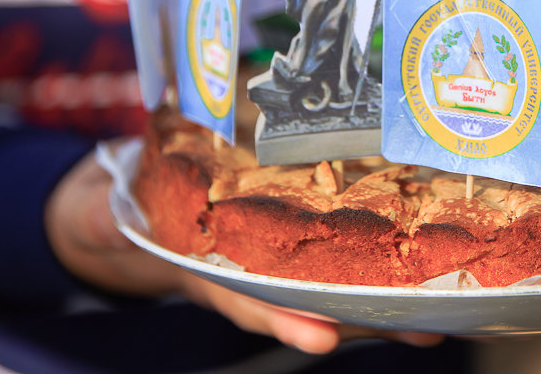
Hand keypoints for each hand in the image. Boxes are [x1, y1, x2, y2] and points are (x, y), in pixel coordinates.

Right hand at [46, 151, 442, 353]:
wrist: (125, 205)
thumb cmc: (118, 208)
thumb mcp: (101, 212)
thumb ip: (103, 218)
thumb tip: (103, 218)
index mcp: (202, 270)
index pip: (245, 299)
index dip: (282, 318)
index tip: (321, 336)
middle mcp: (245, 270)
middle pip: (309, 301)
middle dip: (363, 320)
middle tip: (419, 330)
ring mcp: (268, 254)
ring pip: (331, 283)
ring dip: (384, 301)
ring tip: (439, 314)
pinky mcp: (285, 232)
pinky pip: (332, 249)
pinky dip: (372, 258)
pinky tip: (420, 264)